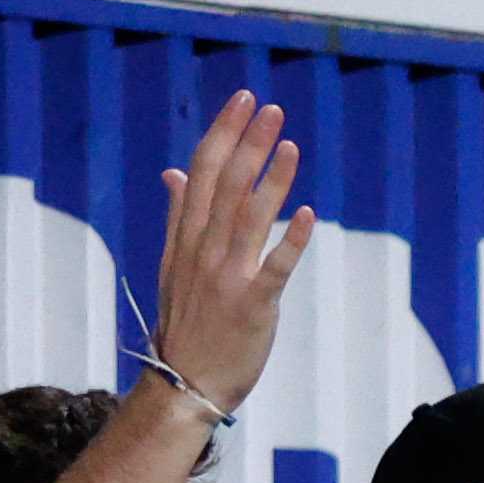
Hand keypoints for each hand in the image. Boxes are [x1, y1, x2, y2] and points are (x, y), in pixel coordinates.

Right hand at [149, 92, 319, 413]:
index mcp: (186, 236)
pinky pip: (274, 268)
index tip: (244, 100)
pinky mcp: (253, 306)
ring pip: (248, 217)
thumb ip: (179, 215)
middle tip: (270, 107)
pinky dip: (292, 240)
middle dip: (248, 142)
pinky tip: (310, 214)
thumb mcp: (174, 263)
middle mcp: (203, 249)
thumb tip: (173, 172)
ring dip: (271, 179)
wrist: (184, 382)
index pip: (202, 170)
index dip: (224, 132)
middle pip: (225, 184)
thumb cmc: (187, 322)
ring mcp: (227, 277)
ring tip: (290, 144)